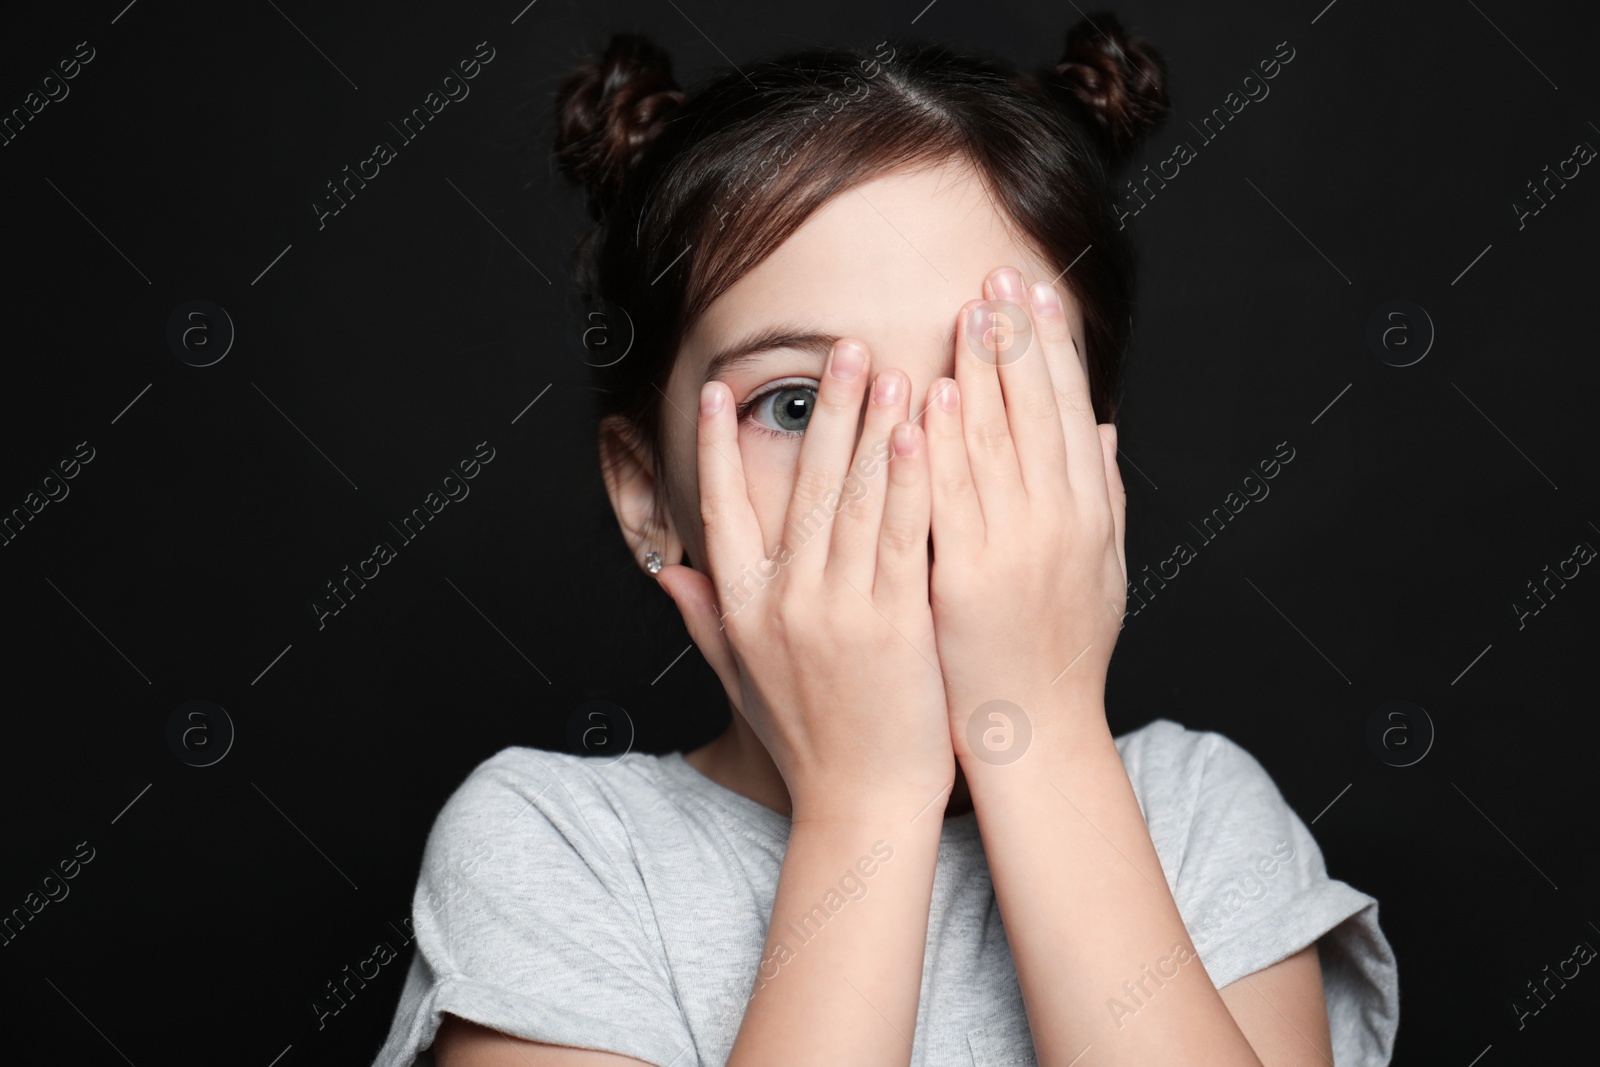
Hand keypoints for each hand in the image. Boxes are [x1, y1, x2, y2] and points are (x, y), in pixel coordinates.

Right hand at [655, 340, 954, 822]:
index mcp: (743, 609)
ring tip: (889, 367)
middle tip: (842, 349)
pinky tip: (919, 433)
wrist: (862, 805)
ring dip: (870, 428)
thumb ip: (704, 620)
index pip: (723, 510)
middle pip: (800, 488)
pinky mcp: (893, 624)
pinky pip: (902, 538)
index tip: (721, 392)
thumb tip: (666, 573)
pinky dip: (909, 481)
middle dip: (823, 412)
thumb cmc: (809, 740)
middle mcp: (783, 602)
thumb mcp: (742, 678)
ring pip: (853, 500)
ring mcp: (837, 612)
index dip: (719, 449)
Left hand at [924, 265, 1128, 760]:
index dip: (1055, 351)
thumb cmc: (1059, 654)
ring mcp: (1015, 548)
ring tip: (974, 309)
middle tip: (1004, 275)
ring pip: (1000, 441)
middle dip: (1021, 340)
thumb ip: (1102, 494)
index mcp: (1088, 515)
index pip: (1070, 413)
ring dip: (986, 371)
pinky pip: (954, 496)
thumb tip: (1104, 429)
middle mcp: (1059, 523)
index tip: (1040, 297)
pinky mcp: (967, 577)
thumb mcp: (1101, 569)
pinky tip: (940, 391)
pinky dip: (947, 441)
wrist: (1035, 734)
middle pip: (1039, 413)